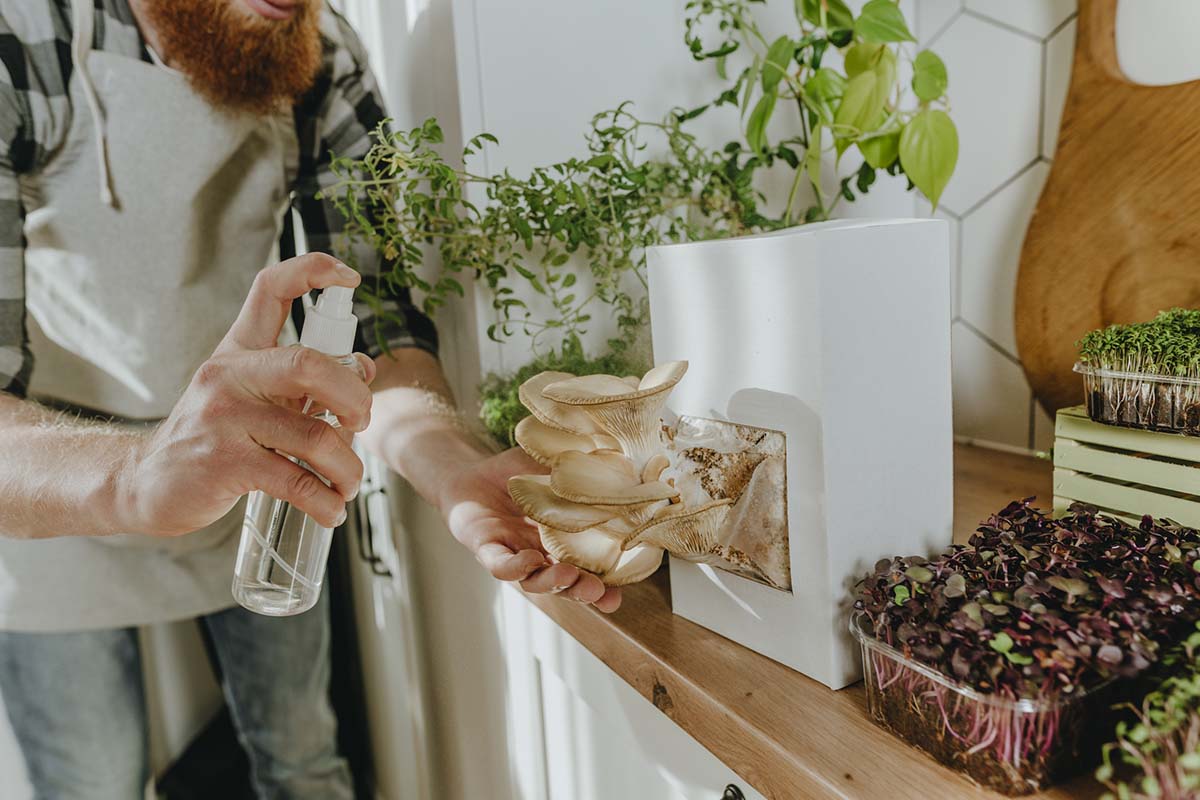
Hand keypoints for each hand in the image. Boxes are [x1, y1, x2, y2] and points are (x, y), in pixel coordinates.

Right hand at [116, 254, 376, 535]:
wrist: (146, 483)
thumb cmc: (212, 437)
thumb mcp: (250, 397)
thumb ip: (303, 381)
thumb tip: (364, 368)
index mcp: (239, 350)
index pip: (271, 289)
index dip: (313, 271)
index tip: (349, 277)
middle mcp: (230, 375)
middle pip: (310, 365)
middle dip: (355, 398)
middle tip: (361, 422)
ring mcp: (225, 419)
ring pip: (316, 437)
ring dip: (348, 467)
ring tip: (347, 484)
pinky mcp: (226, 464)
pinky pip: (297, 481)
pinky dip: (326, 501)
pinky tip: (330, 509)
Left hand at [437, 447, 621, 612]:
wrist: (469, 473)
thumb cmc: (515, 472)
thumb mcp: (552, 467)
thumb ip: (580, 470)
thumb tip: (621, 463)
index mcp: (564, 540)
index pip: (591, 567)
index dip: (608, 583)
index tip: (622, 593)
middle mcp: (542, 554)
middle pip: (567, 583)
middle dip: (585, 591)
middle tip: (603, 595)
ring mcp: (516, 554)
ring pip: (536, 580)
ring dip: (554, 583)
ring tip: (571, 577)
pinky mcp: (487, 549)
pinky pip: (502, 565)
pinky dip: (516, 567)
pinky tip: (530, 560)